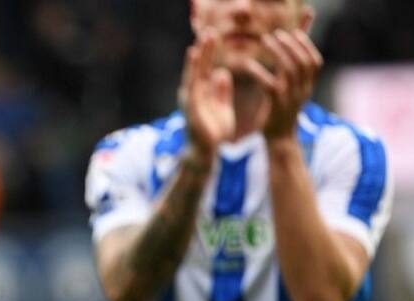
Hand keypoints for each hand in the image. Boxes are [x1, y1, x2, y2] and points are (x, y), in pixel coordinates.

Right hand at [180, 30, 233, 159]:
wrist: (206, 153)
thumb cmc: (214, 133)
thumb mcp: (223, 107)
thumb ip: (222, 91)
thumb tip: (221, 72)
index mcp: (202, 94)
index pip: (204, 70)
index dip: (208, 54)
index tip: (213, 38)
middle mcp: (193, 94)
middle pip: (198, 68)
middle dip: (204, 51)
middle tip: (208, 33)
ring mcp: (190, 100)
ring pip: (194, 74)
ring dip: (198, 57)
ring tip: (202, 41)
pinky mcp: (191, 107)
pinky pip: (192, 85)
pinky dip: (193, 71)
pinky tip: (195, 59)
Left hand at [242, 29, 321, 140]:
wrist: (279, 142)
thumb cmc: (280, 116)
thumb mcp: (290, 95)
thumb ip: (291, 78)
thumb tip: (288, 59)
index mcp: (307, 88)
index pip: (315, 62)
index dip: (307, 45)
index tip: (295, 33)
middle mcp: (302, 91)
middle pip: (303, 61)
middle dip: (291, 44)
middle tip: (277, 34)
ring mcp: (290, 98)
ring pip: (289, 69)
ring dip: (277, 51)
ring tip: (265, 40)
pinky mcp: (275, 105)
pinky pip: (269, 84)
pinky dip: (258, 72)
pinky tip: (247, 64)